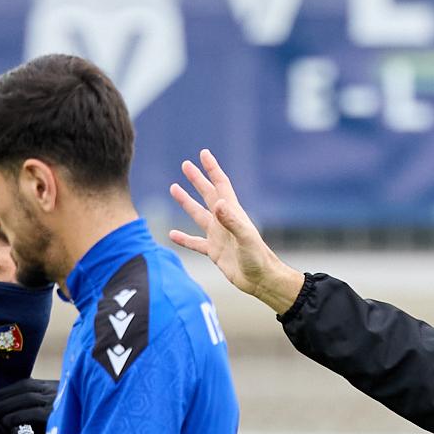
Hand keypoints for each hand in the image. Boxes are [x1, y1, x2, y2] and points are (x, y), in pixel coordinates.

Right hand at [167, 150, 305, 313]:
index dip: (212, 169)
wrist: (261, 279)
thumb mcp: (245, 238)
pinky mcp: (214, 251)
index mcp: (233, 213)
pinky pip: (195, 242)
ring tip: (174, 188)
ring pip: (198, 215)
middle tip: (185, 164)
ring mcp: (218, 236)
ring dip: (186, 202)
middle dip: (197, 179)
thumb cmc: (258, 258)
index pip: (221, 185)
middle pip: (208, 195)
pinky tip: (172, 235)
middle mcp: (224, 221)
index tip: (203, 154)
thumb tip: (218, 203)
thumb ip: (232, 221)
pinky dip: (183, 238)